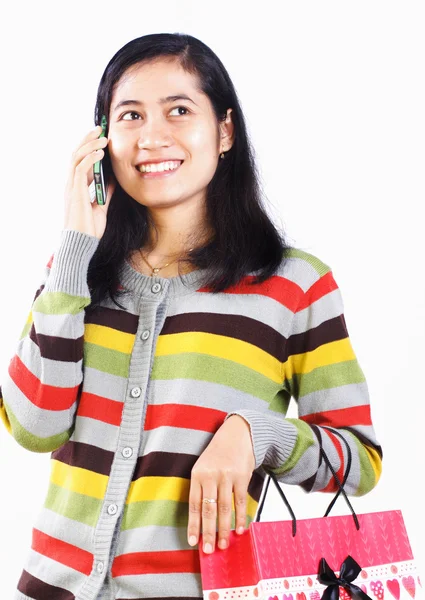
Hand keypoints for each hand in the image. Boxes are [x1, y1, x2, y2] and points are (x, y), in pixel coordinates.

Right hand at [64, 125, 115, 239]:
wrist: (82, 243)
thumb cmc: (89, 229)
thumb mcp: (102, 207)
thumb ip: (105, 192)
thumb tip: (113, 180)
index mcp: (77, 186)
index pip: (81, 160)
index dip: (89, 147)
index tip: (101, 137)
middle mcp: (72, 183)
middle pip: (76, 153)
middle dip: (87, 139)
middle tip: (99, 128)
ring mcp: (72, 186)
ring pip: (76, 157)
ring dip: (89, 145)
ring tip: (102, 137)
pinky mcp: (75, 191)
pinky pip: (80, 168)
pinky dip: (90, 158)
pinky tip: (101, 153)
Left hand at [187, 414, 255, 552]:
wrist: (237, 434)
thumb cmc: (218, 454)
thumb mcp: (203, 466)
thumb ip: (201, 488)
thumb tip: (201, 519)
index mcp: (197, 474)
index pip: (193, 505)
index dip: (193, 525)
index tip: (193, 542)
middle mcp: (210, 475)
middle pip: (208, 509)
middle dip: (208, 532)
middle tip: (209, 550)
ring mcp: (226, 476)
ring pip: (224, 508)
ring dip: (224, 529)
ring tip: (223, 544)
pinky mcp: (241, 476)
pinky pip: (240, 502)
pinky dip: (240, 517)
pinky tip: (239, 529)